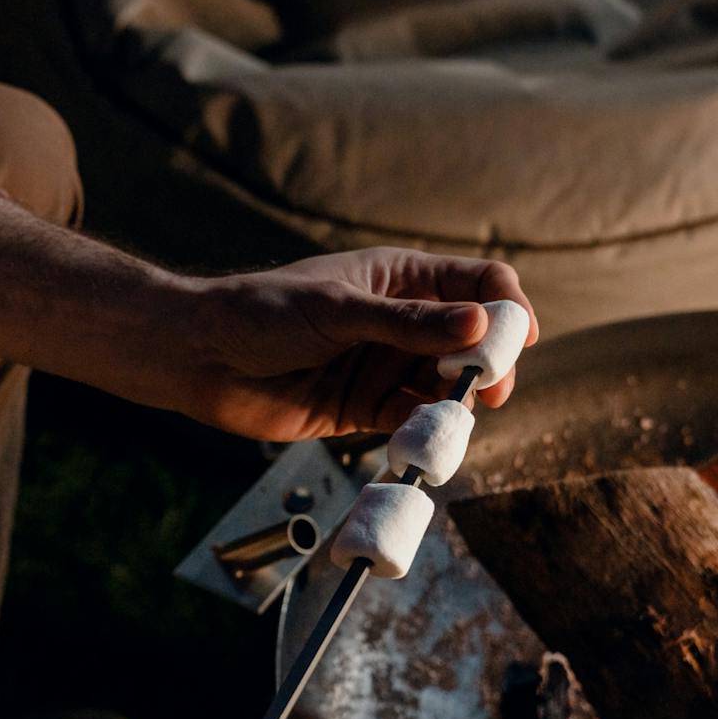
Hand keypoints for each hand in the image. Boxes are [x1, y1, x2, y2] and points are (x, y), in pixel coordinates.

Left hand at [178, 247, 539, 440]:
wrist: (200, 358)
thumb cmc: (263, 313)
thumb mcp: (340, 311)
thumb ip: (410, 324)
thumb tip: (480, 325)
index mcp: (399, 277)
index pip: (477, 283)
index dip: (506, 307)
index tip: (518, 339)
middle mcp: (400, 321)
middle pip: (472, 341)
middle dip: (487, 364)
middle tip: (487, 390)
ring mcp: (384, 365)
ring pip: (445, 387)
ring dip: (456, 404)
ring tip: (449, 420)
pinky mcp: (365, 408)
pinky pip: (413, 421)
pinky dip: (424, 432)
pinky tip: (418, 440)